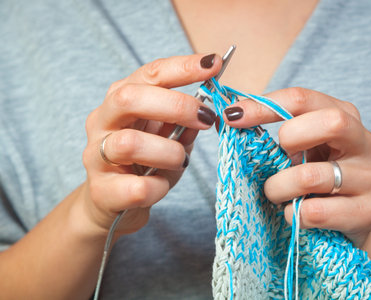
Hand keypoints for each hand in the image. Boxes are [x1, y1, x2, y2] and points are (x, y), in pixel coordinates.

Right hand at [79, 54, 221, 235]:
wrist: (112, 202)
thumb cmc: (145, 164)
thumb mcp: (170, 138)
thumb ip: (185, 124)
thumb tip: (206, 111)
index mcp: (122, 100)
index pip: (150, 74)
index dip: (182, 67)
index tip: (213, 64)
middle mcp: (103, 121)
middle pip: (129, 98)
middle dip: (175, 105)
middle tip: (205, 118)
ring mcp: (96, 155)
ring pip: (129, 143)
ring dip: (168, 152)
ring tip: (180, 161)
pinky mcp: (101, 190)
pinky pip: (136, 187)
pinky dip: (159, 187)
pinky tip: (161, 185)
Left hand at [223, 87, 370, 247]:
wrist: (344, 224)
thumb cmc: (314, 180)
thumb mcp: (297, 149)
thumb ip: (274, 132)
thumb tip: (231, 116)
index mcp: (345, 116)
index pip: (303, 99)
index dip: (264, 105)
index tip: (232, 116)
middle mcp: (364, 142)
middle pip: (331, 122)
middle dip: (290, 138)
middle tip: (276, 158)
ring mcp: (370, 178)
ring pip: (312, 176)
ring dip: (279, 187)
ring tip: (275, 194)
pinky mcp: (366, 212)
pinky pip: (314, 212)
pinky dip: (293, 214)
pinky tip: (294, 213)